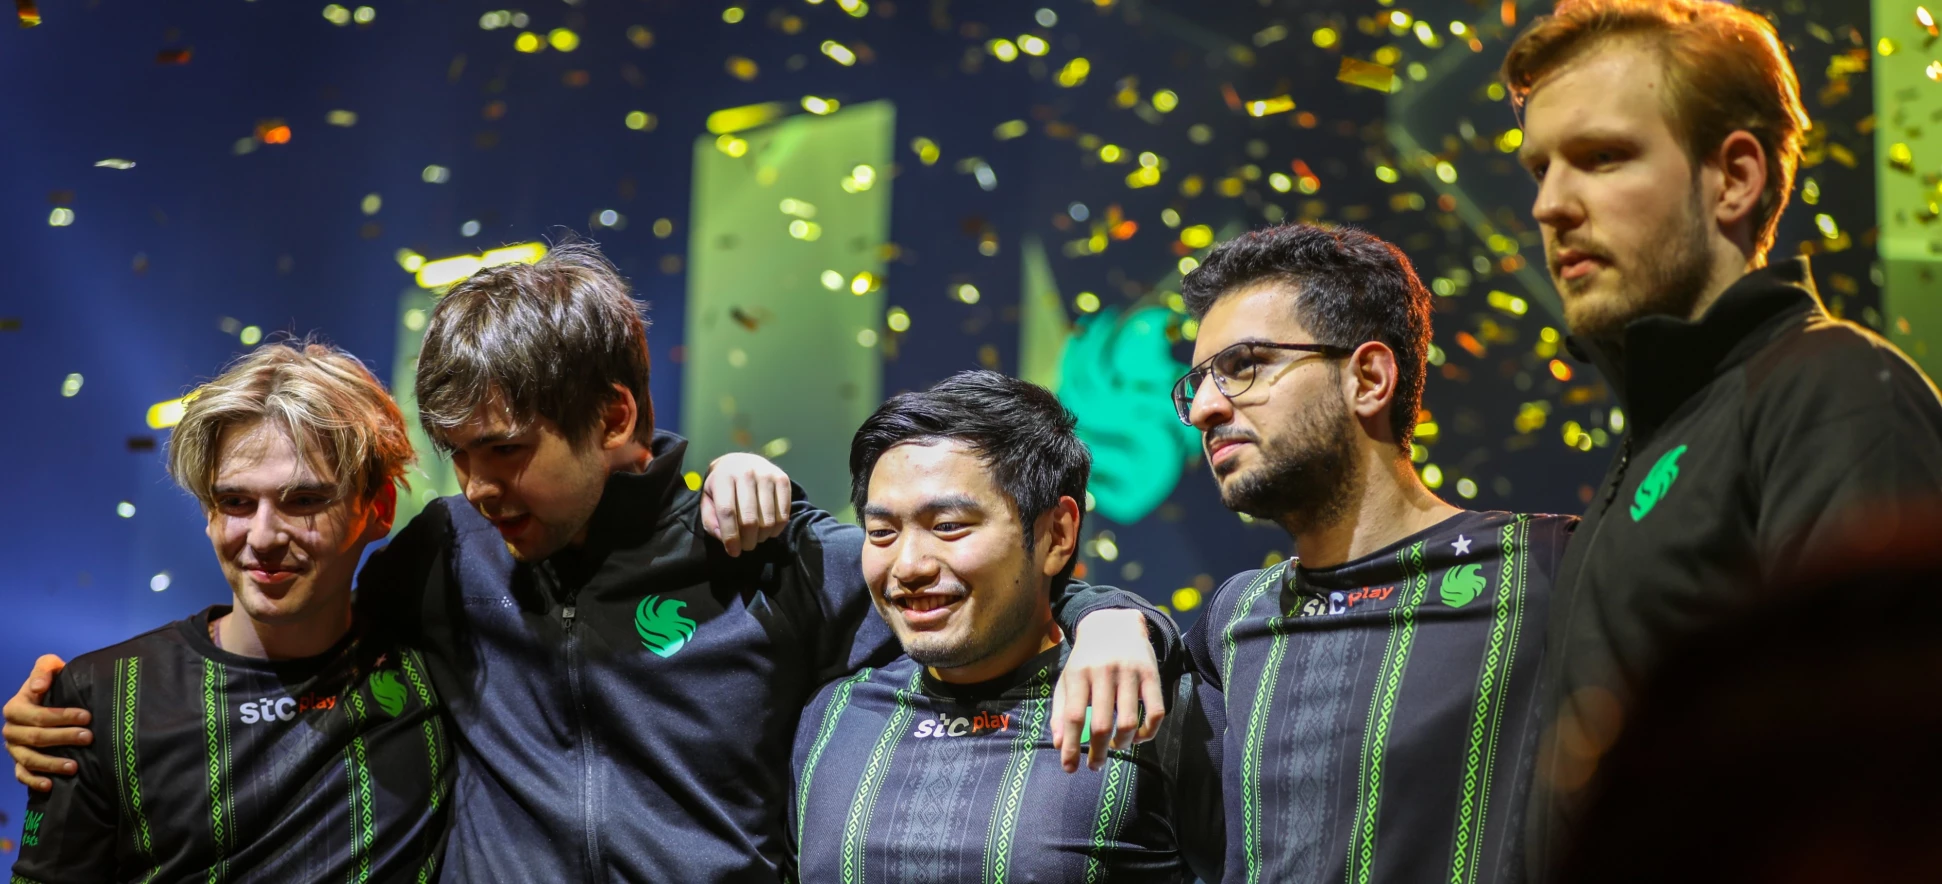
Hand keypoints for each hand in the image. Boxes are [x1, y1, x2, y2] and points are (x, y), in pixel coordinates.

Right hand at [5, 654, 89, 791]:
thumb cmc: (53, 683)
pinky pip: (22, 775)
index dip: (61, 716)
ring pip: (29, 759)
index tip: (87, 717)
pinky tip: (50, 785)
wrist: (51, 701)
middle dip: (63, 738)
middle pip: (35, 737)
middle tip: (88, 737)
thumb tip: (37, 687)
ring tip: (75, 766)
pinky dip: (34, 781)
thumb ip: (44, 669)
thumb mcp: (49, 667)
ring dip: (51, 764)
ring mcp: (14, 748)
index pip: (37, 715)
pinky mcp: (19, 763)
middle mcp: (11, 730)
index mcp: (15, 707)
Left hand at [700, 452, 792, 556]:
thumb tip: (724, 538)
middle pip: (750, 519)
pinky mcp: (783, 479)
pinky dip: (777, 529)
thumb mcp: (708, 499)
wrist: (741, 461)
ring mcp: (767, 475)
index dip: (731, 536)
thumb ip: (710, 520)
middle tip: (746, 546)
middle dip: (748, 541)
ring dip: (762, 536)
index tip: (733, 551)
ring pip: (768, 519)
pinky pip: (784, 513)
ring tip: (757, 538)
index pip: (728, 512)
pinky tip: (769, 530)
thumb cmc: (722, 485)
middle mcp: (746, 473)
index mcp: (723, 478)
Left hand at [1052, 610, 1164, 771]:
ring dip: (1122, 744)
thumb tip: (1059, 744)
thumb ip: (1061, 710)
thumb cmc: (1086, 659)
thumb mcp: (1068, 678)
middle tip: (1095, 765)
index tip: (1070, 768)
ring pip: (1129, 722)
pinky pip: (1155, 712)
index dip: (1071, 747)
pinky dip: (1148, 732)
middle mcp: (1104, 672)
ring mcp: (1130, 673)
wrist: (1113, 623)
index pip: (1073, 716)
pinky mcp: (1151, 674)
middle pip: (1102, 724)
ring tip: (1116, 746)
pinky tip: (1138, 737)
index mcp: (1079, 674)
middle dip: (1098, 752)